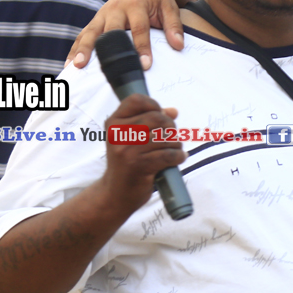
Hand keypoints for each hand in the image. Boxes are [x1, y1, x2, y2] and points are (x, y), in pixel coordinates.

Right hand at [68, 0, 184, 68]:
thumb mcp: (169, 7)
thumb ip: (174, 26)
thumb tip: (178, 46)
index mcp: (136, 5)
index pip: (139, 28)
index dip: (141, 47)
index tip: (144, 65)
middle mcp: (116, 9)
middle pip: (110, 31)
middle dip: (108, 50)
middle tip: (107, 68)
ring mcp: (103, 14)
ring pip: (91, 32)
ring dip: (84, 49)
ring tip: (77, 66)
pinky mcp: (96, 20)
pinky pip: (83, 34)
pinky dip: (76, 48)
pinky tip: (69, 64)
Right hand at [98, 94, 184, 213]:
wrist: (116, 193)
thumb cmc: (129, 162)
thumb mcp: (133, 138)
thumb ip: (151, 122)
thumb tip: (173, 111)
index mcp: (114, 123)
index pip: (136, 100)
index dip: (153, 105)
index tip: (160, 115)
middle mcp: (118, 134)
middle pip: (157, 117)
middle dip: (171, 127)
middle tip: (171, 138)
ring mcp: (127, 150)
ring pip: (165, 137)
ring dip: (176, 144)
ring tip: (173, 150)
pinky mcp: (139, 166)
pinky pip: (168, 154)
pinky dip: (178, 156)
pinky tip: (177, 159)